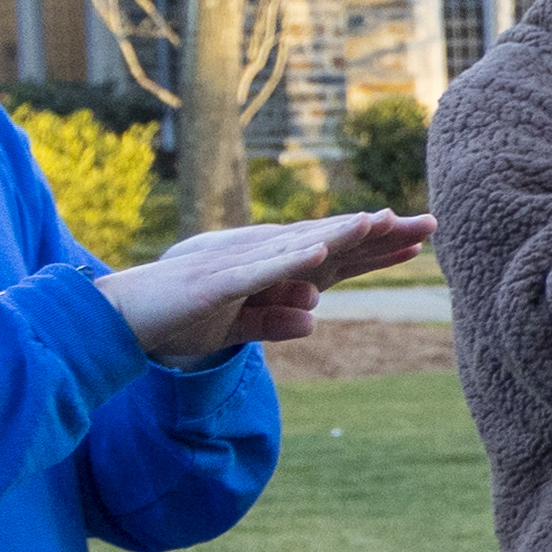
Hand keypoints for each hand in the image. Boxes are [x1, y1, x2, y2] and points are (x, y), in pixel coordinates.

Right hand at [96, 208, 434, 358]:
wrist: (120, 319)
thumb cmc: (177, 320)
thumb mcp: (236, 330)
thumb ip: (274, 322)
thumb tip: (315, 318)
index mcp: (269, 273)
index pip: (335, 258)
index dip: (377, 250)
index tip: (419, 243)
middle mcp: (260, 259)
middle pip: (330, 242)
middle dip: (380, 234)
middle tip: (431, 222)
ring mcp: (238, 267)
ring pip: (301, 246)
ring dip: (343, 234)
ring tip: (385, 221)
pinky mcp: (215, 282)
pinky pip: (258, 271)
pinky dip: (289, 261)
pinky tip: (321, 251)